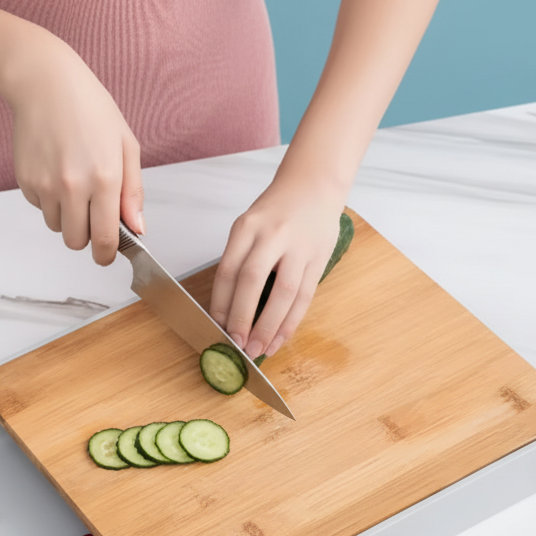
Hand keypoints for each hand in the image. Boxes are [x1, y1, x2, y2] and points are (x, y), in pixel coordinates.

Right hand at [5, 32, 144, 264]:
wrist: (44, 82)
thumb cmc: (89, 108)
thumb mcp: (126, 146)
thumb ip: (133, 192)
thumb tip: (136, 228)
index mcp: (104, 179)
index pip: (105, 239)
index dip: (107, 255)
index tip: (107, 256)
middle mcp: (73, 186)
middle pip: (76, 242)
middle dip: (86, 236)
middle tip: (92, 215)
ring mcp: (45, 185)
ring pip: (57, 227)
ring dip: (67, 216)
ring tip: (74, 184)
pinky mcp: (25, 181)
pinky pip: (39, 208)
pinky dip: (49, 199)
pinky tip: (55, 170)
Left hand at [209, 182, 343, 359]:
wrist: (314, 186)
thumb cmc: (276, 211)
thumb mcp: (249, 225)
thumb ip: (239, 259)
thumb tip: (228, 308)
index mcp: (247, 227)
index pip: (228, 271)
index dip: (221, 303)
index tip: (217, 327)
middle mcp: (272, 235)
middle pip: (253, 282)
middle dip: (243, 318)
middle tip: (237, 345)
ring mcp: (298, 247)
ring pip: (282, 293)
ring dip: (269, 327)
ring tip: (259, 350)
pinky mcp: (318, 259)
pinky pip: (304, 297)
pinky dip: (291, 322)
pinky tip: (280, 339)